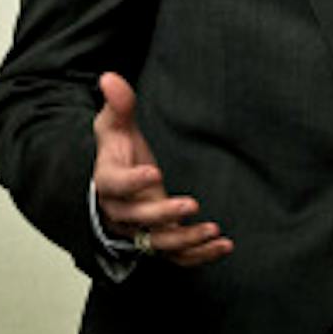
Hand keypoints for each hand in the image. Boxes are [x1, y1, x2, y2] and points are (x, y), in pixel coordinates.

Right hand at [93, 72, 232, 266]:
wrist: (117, 179)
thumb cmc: (116, 150)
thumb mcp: (115, 123)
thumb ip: (118, 103)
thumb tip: (110, 77)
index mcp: (108, 182)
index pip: (115, 185)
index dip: (132, 182)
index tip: (154, 172)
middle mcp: (121, 211)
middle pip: (138, 220)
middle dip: (164, 215)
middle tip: (192, 205)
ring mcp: (139, 229)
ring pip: (158, 244)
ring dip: (186, 241)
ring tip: (214, 231)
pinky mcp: (157, 240)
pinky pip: (176, 256)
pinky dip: (199, 256)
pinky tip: (224, 246)